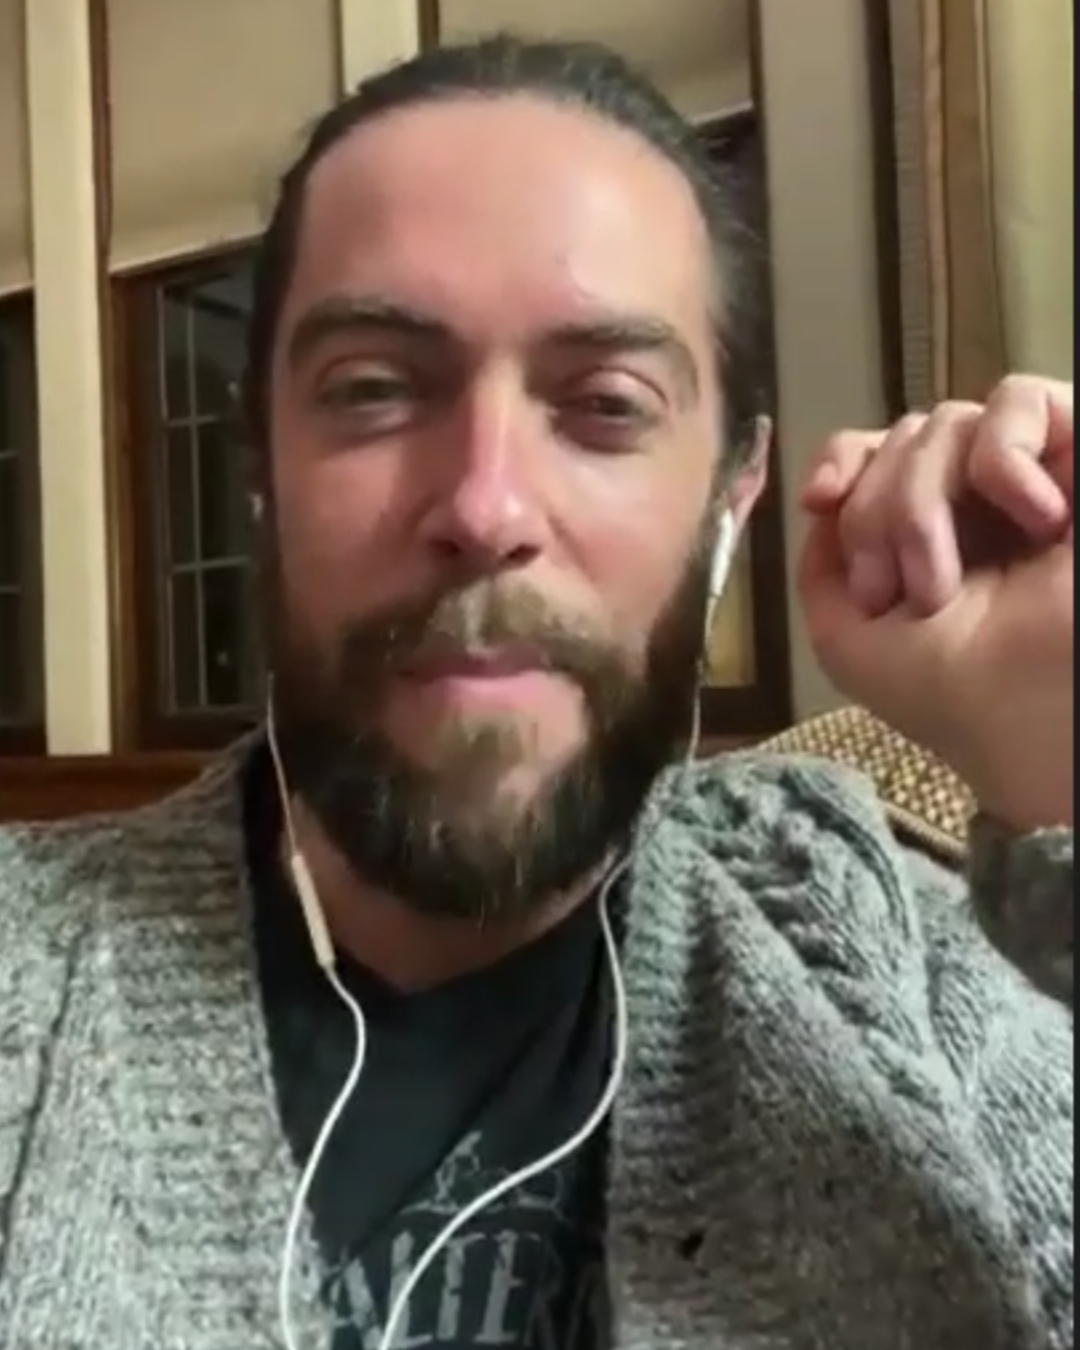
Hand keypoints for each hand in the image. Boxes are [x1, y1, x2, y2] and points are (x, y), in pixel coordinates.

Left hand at [797, 375, 1073, 831]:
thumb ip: (821, 567)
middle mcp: (977, 498)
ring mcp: (1029, 473)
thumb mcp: (849, 640)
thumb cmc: (950, 694)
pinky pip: (1021, 397)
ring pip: (944, 421)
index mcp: (927, 529)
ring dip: (919, 505)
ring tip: (944, 586)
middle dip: (873, 515)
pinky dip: (1003, 457)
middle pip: (900, 438)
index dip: (842, 460)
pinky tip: (1035, 520)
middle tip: (897, 593)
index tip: (821, 498)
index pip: (875, 452)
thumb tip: (824, 495)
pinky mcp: (1078, 452)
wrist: (1033, 719)